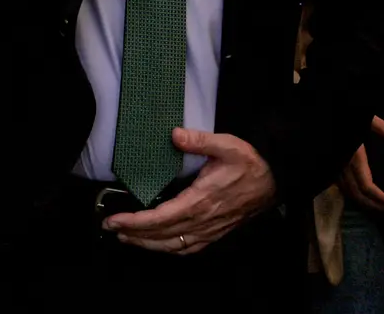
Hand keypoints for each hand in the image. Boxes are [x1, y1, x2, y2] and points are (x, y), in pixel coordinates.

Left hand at [102, 128, 275, 254]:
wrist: (273, 180)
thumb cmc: (249, 163)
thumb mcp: (226, 144)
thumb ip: (199, 140)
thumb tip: (174, 134)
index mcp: (200, 200)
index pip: (160, 218)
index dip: (135, 222)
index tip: (114, 220)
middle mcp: (202, 220)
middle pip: (161, 235)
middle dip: (133, 234)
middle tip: (110, 228)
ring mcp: (209, 230)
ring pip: (173, 246)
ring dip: (147, 244)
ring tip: (127, 238)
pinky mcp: (215, 233)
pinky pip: (188, 249)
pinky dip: (169, 250)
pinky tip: (159, 245)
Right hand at [336, 116, 383, 212]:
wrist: (322, 109)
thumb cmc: (344, 112)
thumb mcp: (366, 117)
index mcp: (354, 155)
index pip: (366, 185)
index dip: (380, 198)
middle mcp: (342, 164)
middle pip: (357, 194)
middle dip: (375, 205)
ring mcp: (334, 166)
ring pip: (347, 192)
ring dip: (364, 202)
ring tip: (382, 205)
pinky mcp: (331, 163)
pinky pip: (341, 184)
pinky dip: (353, 193)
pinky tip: (363, 194)